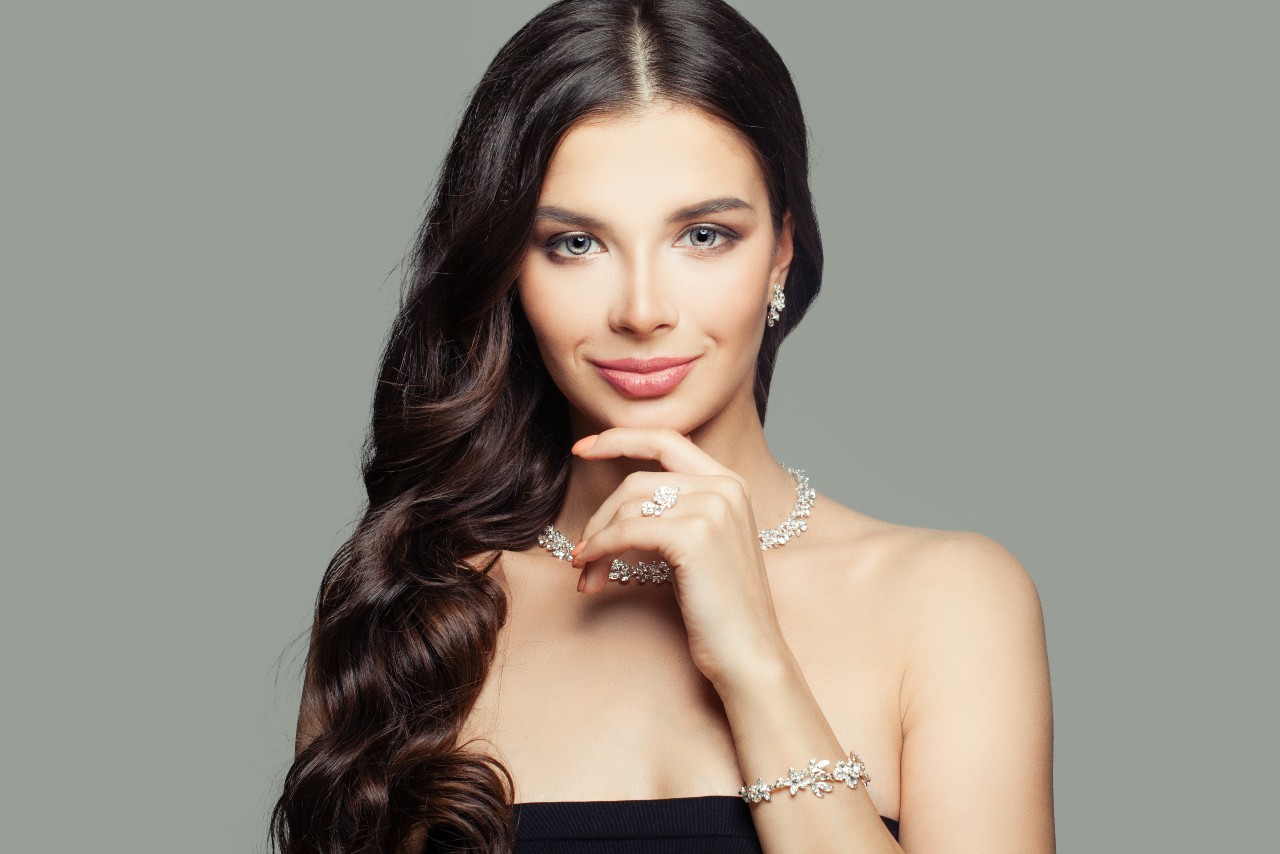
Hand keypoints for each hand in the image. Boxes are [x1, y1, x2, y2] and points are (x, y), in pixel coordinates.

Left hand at [569, 427, 792, 688]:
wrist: (750, 654)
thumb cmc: (722, 609)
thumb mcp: (702, 546)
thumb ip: (677, 511)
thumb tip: (619, 505)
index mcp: (731, 483)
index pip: (667, 440)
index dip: (621, 439)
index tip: (583, 447)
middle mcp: (726, 487)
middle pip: (637, 480)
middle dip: (600, 516)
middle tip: (581, 552)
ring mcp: (713, 509)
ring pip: (628, 507)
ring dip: (596, 541)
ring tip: (587, 573)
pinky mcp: (694, 537)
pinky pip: (626, 532)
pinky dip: (599, 550)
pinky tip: (590, 571)